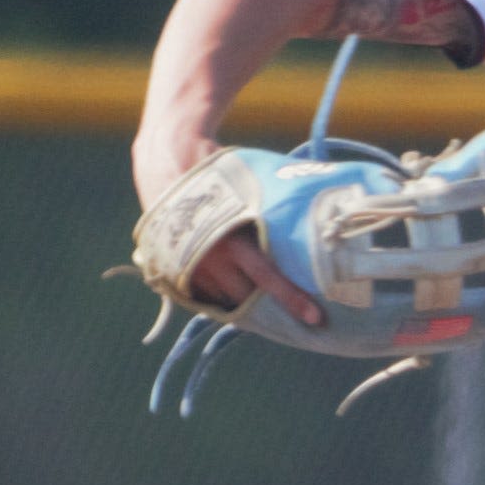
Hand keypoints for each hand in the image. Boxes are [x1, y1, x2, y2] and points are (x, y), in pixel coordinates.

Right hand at [134, 137, 324, 326]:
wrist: (168, 166)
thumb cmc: (217, 174)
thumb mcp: (247, 192)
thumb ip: (270, 216)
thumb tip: (310, 223)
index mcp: (232, 239)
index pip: (268, 278)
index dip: (293, 299)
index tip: (316, 317)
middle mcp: (212, 259)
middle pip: (248, 298)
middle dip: (267, 301)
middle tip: (291, 304)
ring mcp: (192, 269)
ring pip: (227, 300)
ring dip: (243, 297)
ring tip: (254, 284)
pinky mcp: (177, 274)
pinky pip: (207, 297)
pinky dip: (222, 292)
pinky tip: (230, 277)